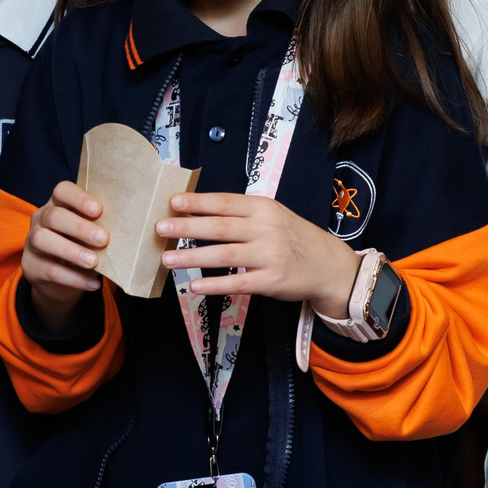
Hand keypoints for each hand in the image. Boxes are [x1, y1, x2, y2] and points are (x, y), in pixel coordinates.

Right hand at [24, 181, 107, 326]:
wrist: (60, 280)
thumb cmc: (81, 247)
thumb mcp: (89, 234)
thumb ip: (100, 227)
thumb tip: (129, 228)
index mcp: (58, 204)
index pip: (62, 190)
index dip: (79, 198)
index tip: (99, 210)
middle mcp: (41, 219)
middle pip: (54, 216)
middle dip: (79, 227)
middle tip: (103, 239)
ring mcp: (32, 242)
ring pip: (43, 240)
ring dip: (71, 251)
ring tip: (94, 261)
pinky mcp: (31, 266)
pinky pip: (50, 270)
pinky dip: (74, 278)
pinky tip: (93, 283)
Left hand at [155, 193, 361, 319]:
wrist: (327, 264)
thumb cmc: (291, 237)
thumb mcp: (271, 216)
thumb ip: (240, 214)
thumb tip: (196, 212)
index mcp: (263, 208)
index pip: (225, 202)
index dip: (198, 202)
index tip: (173, 202)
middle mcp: (266, 229)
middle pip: (220, 227)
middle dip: (187, 227)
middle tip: (160, 228)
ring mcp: (269, 256)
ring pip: (224, 255)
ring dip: (192, 257)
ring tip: (167, 259)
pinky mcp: (271, 281)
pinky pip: (237, 283)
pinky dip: (214, 284)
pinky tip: (194, 285)